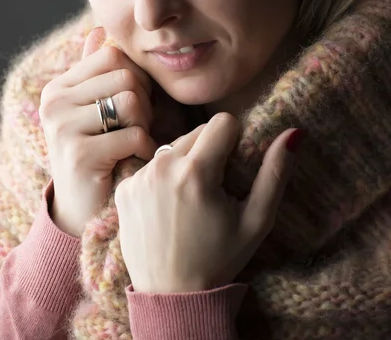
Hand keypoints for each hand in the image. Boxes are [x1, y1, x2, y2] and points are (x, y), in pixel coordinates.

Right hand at [40, 27, 158, 236]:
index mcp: (59, 87)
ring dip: (144, 123)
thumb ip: (96, 72)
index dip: (136, 76)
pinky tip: (135, 158)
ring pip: (130, 101)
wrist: (83, 208)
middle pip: (125, 76)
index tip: (135, 103)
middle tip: (138, 126)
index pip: (113, 55)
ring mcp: (62, 128)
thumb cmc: (98, 152)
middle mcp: (54, 102)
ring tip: (135, 140)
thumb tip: (99, 30)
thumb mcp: (94, 109)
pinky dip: (144, 148)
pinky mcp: (79, 155)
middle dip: (145, 102)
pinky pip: (133, 134)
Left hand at [114, 113, 300, 292]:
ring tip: (191, 197)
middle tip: (214, 186)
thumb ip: (275, 172)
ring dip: (186, 161)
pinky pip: (151, 166)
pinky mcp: (124, 188)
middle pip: (197, 131)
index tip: (234, 165)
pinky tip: (169, 204)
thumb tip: (294, 133)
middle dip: (211, 149)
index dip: (235, 139)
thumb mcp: (256, 220)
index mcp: (196, 172)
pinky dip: (163, 176)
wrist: (171, 296)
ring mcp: (139, 177)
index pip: (223, 122)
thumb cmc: (219, 259)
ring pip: (173, 146)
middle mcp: (162, 167)